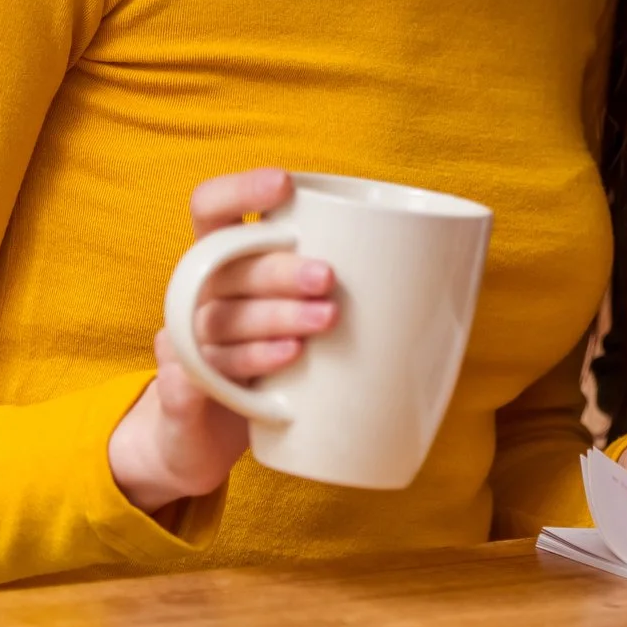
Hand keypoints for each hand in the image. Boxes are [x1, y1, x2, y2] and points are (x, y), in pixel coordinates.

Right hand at [107, 168, 336, 514]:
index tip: (284, 186)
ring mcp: (187, 344)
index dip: (240, 190)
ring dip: (275, 316)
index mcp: (224, 261)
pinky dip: (249, 361)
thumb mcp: (309, 313)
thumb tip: (442, 262)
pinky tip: (286, 359)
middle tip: (328, 278)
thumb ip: (346, 282)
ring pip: (223, 318)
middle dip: (279, 268)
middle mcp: (199, 295)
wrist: (212, 441)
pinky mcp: (184, 393)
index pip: (211, 207)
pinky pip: (208, 372)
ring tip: (324, 322)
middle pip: (227, 265)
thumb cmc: (278, 360)